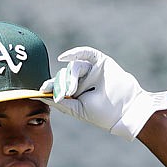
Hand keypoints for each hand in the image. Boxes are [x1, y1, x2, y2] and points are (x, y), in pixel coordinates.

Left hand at [39, 46, 166, 140]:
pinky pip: (86, 53)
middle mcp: (81, 79)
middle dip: (60, 85)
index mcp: (75, 92)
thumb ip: (62, 102)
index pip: (58, 85)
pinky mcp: (100, 62)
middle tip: (63, 95)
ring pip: (73, 67)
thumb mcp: (78, 110)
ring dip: (70, 78)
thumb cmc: (103, 114)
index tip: (40, 90)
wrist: (125, 111)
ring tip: (73, 91)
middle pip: (63, 75)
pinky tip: (63, 57)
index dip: (49, 86)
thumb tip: (42, 96)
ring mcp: (90, 70)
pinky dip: (75, 52)